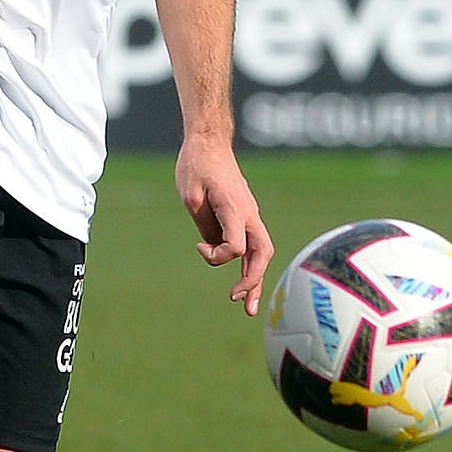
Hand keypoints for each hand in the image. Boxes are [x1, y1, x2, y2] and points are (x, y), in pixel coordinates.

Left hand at [177, 136, 275, 313]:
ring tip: (247, 308)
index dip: (217, 257)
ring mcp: (250, 215)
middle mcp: (248, 214)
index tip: (199, 247)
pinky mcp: (245, 216)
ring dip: (255, 279)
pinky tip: (243, 284)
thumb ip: (204, 225)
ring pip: (261, 252)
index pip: (236, 246)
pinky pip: (252, 245)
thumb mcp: (190, 196)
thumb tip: (212, 246)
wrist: (210, 143)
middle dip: (252, 280)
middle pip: (262, 253)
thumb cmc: (196, 166)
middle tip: (239, 303)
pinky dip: (249, 266)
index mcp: (234, 208)